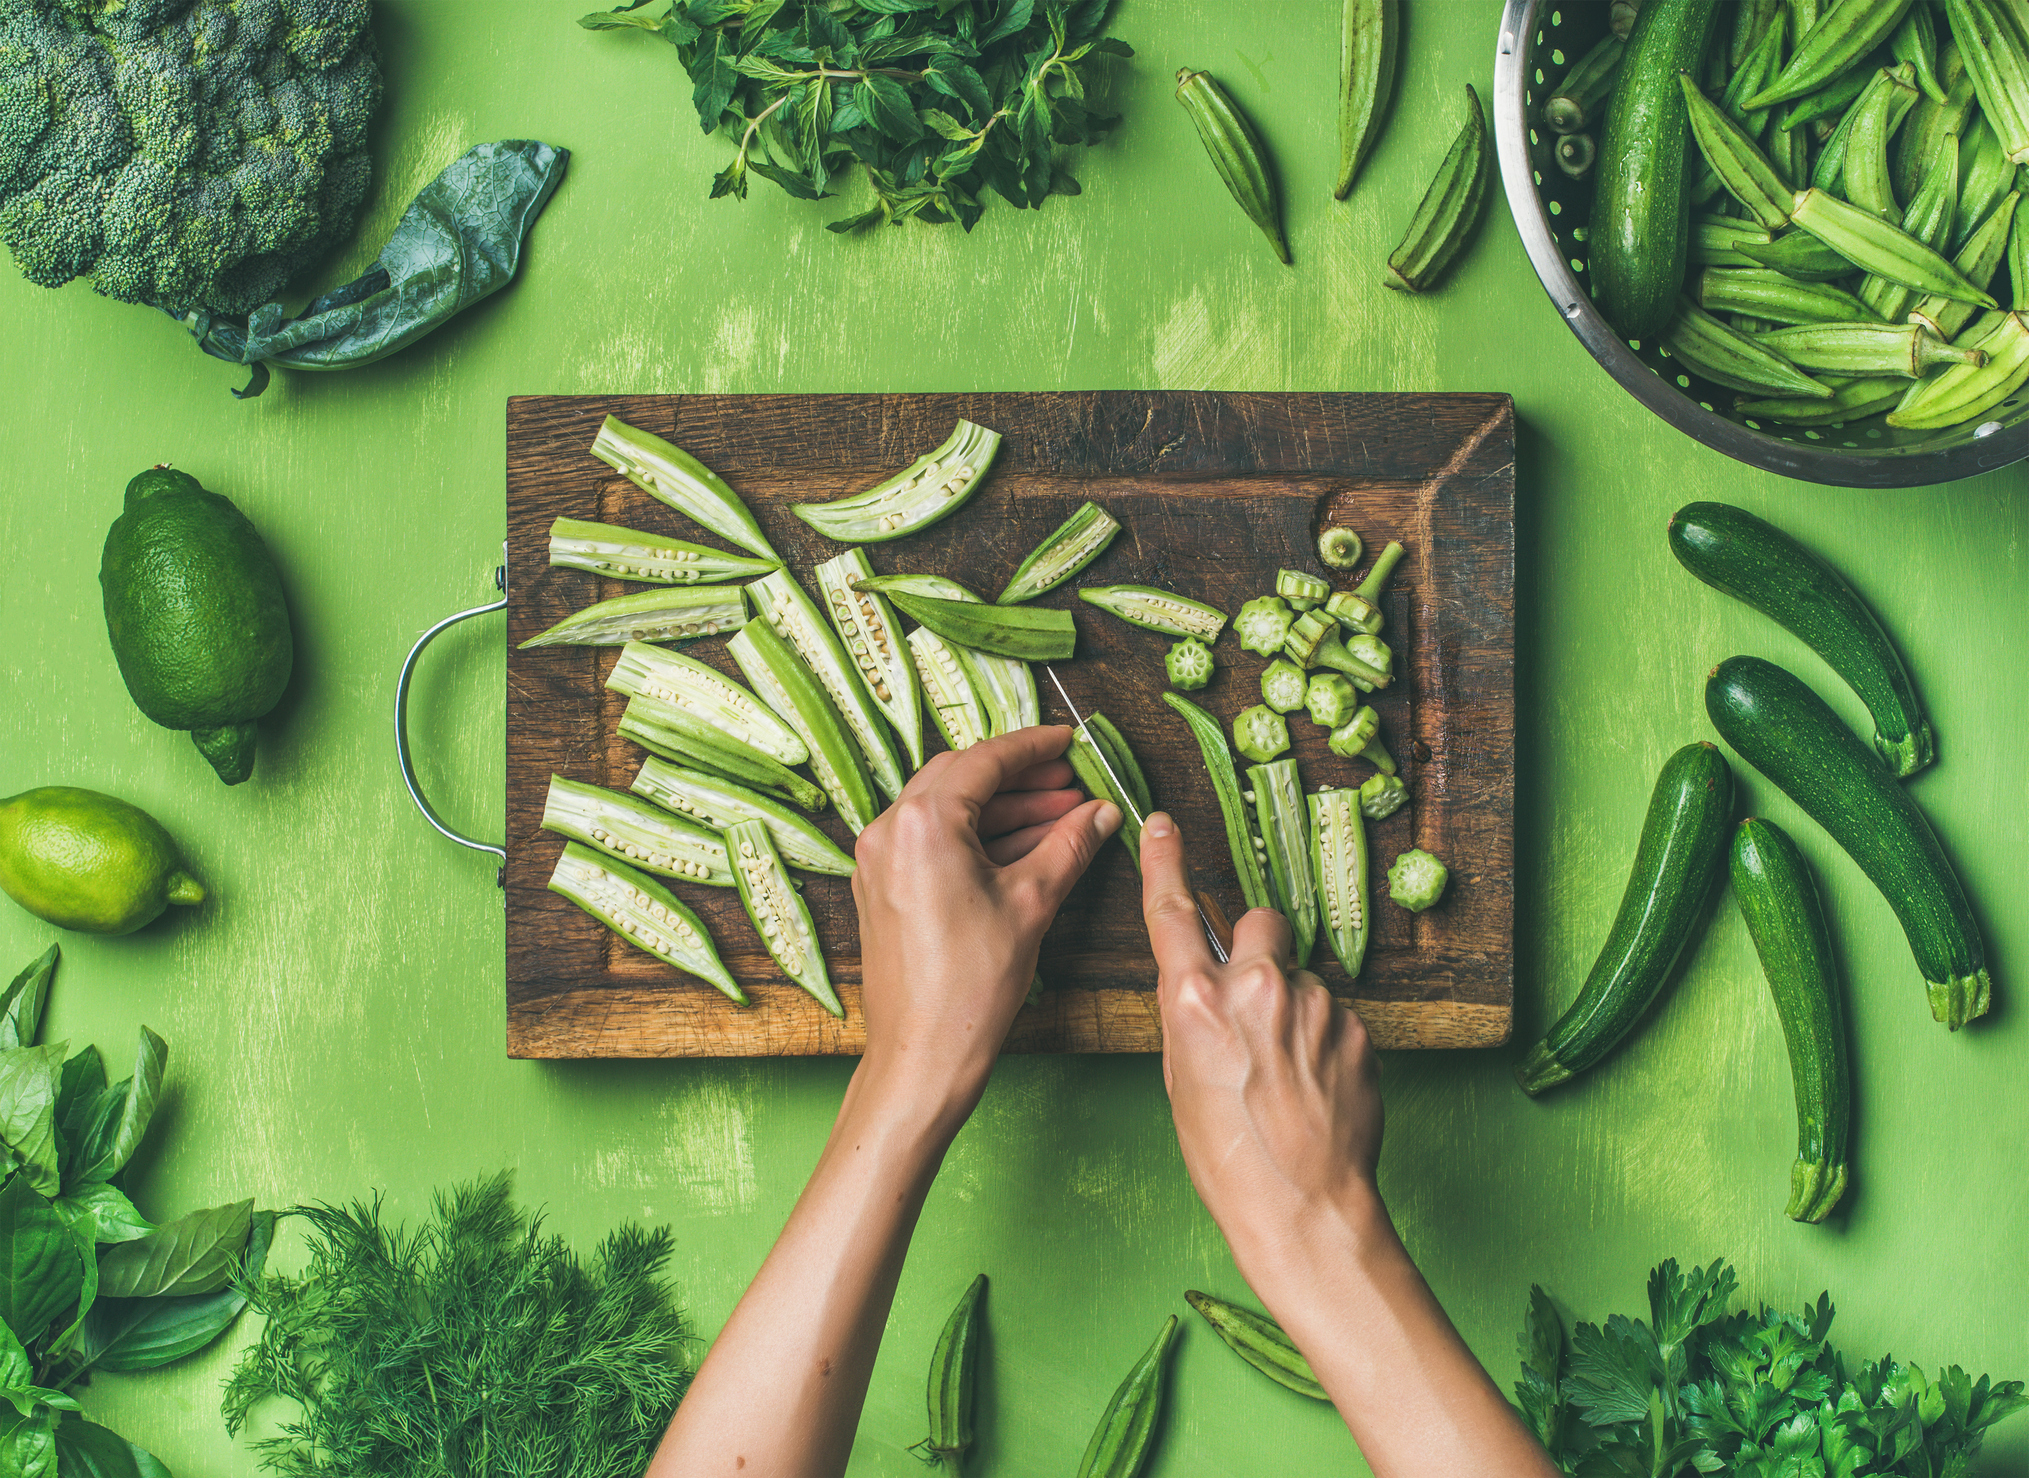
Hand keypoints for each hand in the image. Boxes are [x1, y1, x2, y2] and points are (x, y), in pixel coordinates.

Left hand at [852, 725, 1120, 1120]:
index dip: (1034, 747)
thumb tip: (1101, 813)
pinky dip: (978, 838)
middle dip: (1021, 778)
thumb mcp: (1032, 902)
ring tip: (1062, 816)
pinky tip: (1026, 847)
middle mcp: (889, 831)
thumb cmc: (971, 985)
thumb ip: (1069, 845)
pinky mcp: (882, 887)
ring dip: (1003, 810)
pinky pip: (932, 842)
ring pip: (948, 810)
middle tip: (1070, 782)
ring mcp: (879, 860)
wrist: (924, 1053)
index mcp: (922, 823)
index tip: (1068, 743)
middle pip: (962, 778)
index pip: (985, 760)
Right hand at [1139, 809, 1383, 1289]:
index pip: (1171, 913)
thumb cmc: (1228, 1159)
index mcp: (1195, 1002)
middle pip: (1258, 924)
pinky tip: (1316, 1087)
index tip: (1162, 824)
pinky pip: (1334, 1014)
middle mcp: (1256, 988)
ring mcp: (1313, 1005)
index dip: (1164, 862)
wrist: (1304, 1208)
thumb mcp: (1180, 1080)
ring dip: (1294, 1007)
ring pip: (1301, 977)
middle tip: (1255, 1003)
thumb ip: (1192, 1017)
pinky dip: (1324, 1040)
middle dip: (1257, 950)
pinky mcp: (1355, 1028)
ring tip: (1287, 1074)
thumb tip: (1208, 989)